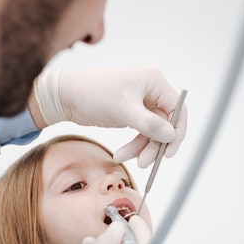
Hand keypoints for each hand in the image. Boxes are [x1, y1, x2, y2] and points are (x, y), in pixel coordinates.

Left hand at [32, 66, 186, 167]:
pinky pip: (140, 133)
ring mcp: (141, 102)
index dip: (176, 132)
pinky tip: (120, 155)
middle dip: (154, 145)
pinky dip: (132, 146)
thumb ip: (149, 124)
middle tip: (144, 162)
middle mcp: (150, 90)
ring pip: (151, 132)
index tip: (168, 152)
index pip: (178, 109)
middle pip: (164, 124)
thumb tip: (171, 135)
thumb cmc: (92, 94)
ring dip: (141, 148)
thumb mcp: (123, 110)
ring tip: (124, 158)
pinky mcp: (130, 113)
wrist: (65, 95)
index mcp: (154, 81)